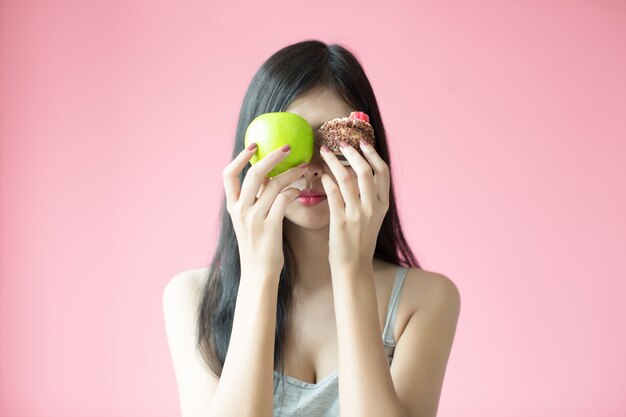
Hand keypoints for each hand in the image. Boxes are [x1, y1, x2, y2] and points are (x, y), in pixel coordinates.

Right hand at [223, 144, 307, 281]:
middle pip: (253, 174)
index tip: (254, 145)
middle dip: (272, 157)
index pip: (228, 174)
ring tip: (303, 168)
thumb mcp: (248, 221)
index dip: (240, 157)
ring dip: (290, 173)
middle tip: (288, 148)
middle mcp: (240, 210)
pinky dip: (293, 191)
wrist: (258, 274)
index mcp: (232, 206)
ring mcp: (254, 219)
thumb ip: (253, 200)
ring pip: (272, 185)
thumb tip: (266, 178)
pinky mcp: (269, 227)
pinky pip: (283, 200)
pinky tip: (299, 191)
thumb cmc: (257, 246)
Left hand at [319, 140, 389, 270]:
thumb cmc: (360, 240)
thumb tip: (362, 172)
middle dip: (352, 152)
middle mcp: (373, 207)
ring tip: (325, 152)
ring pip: (347, 178)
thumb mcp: (373, 217)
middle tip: (340, 143)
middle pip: (365, 170)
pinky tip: (322, 175)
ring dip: (334, 161)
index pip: (383, 172)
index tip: (362, 142)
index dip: (373, 154)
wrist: (354, 267)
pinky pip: (333, 194)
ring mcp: (357, 214)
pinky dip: (327, 180)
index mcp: (383, 205)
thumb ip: (371, 196)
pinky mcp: (341, 221)